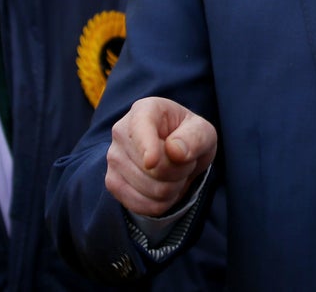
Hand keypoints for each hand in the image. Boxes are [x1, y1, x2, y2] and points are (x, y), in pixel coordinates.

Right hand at [105, 97, 217, 216]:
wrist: (174, 153)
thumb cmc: (188, 136)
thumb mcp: (203, 131)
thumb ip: (195, 137)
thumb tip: (175, 152)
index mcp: (145, 110)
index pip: (141, 129)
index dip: (147, 148)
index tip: (152, 162)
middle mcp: (121, 131)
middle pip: (156, 169)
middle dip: (180, 171)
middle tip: (182, 161)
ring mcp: (114, 158)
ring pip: (152, 190)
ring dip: (172, 188)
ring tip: (172, 172)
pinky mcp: (112, 182)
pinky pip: (141, 205)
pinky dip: (160, 203)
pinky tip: (162, 187)